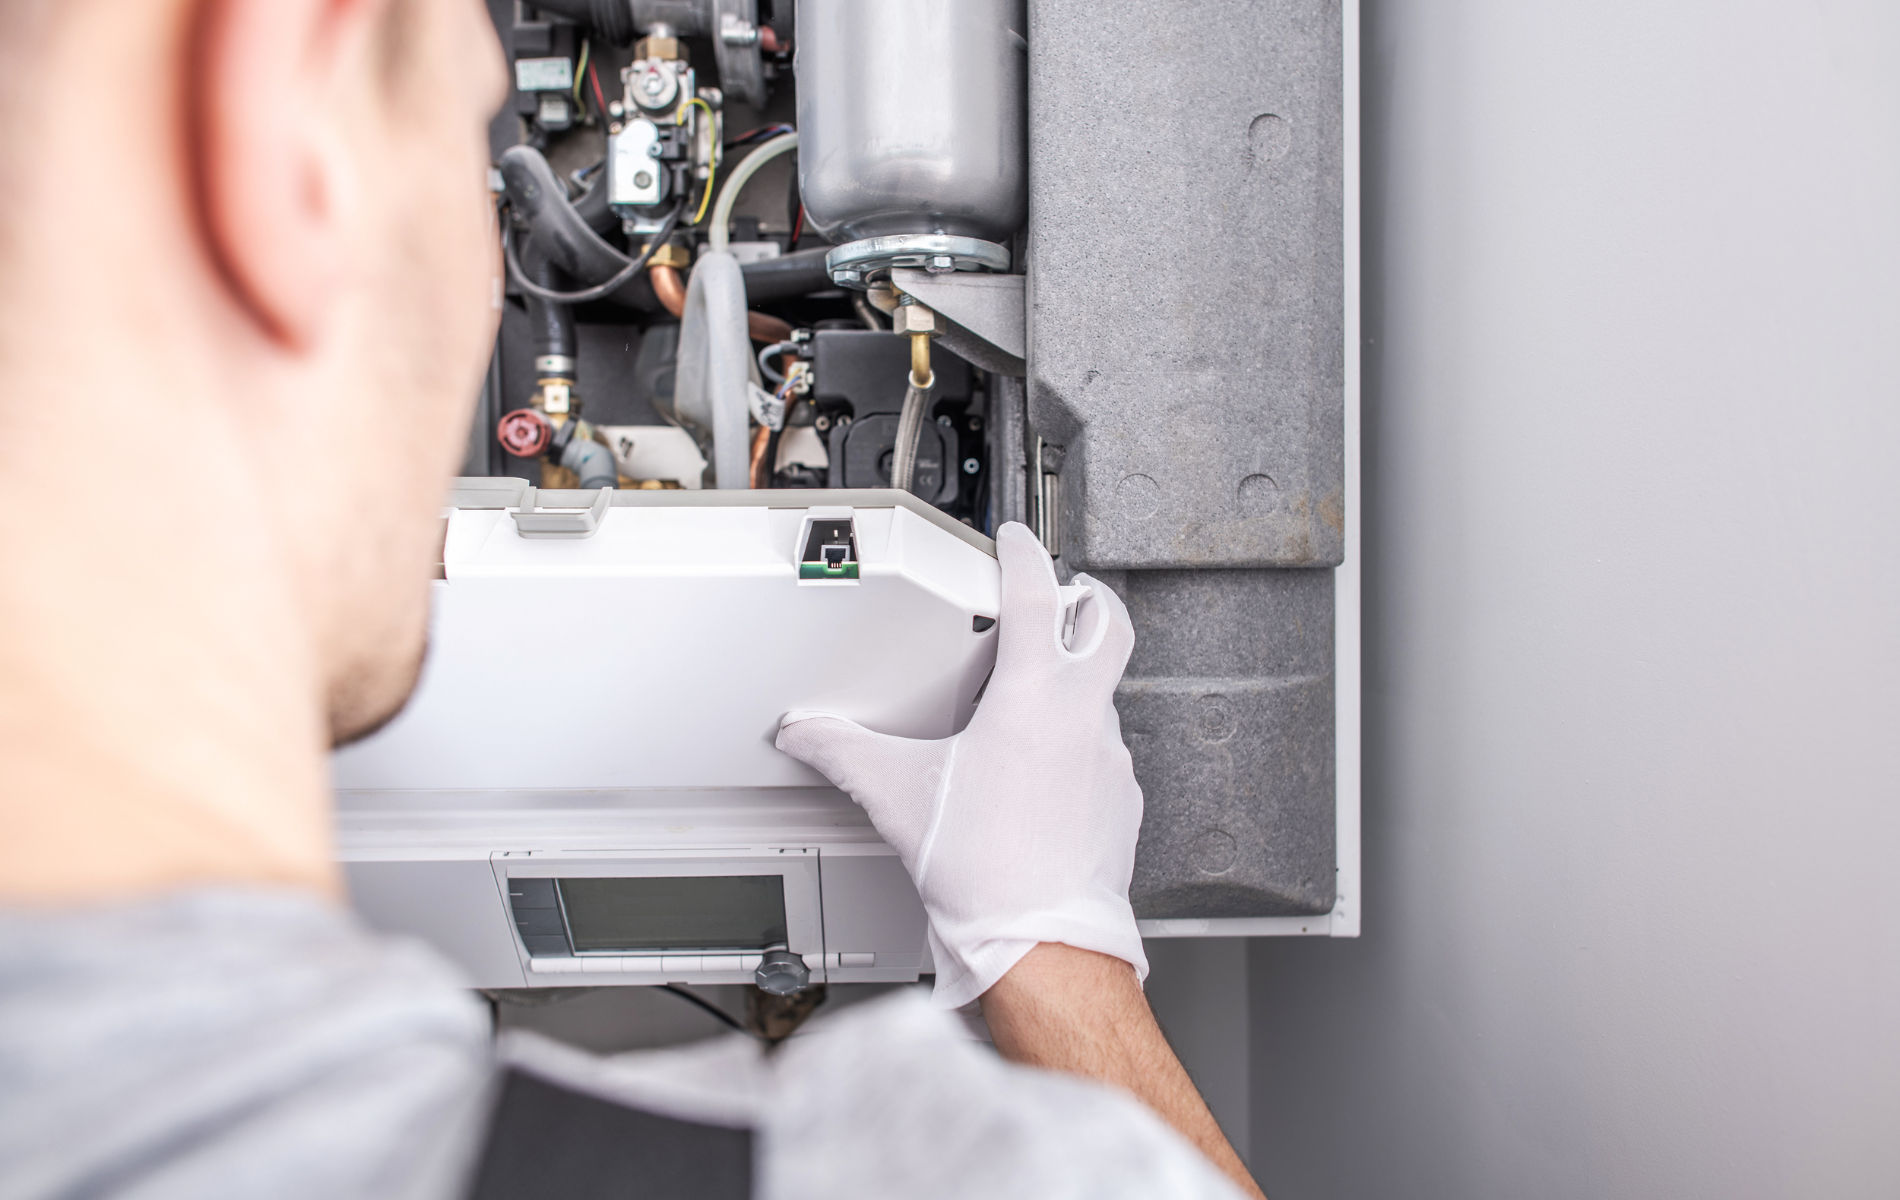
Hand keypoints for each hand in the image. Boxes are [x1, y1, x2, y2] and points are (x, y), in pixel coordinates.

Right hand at [776, 522, 1146, 1007]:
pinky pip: (1105, 751)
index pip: (1039, 595)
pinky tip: (1044, 771)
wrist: (1044, 944)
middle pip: (1108, 625)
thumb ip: (843, 753)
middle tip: (1064, 593)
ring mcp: (1111, 759)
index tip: (1018, 541)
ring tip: (1033, 698)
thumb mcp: (899, 798)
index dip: (1026, 554)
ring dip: (1076, 681)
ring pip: (1105, 693)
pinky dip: (1079, 743)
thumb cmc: (987, 873)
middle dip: (1089, 598)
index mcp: (1034, 698)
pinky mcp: (1121, 800)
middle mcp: (1084, 718)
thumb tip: (805, 734)